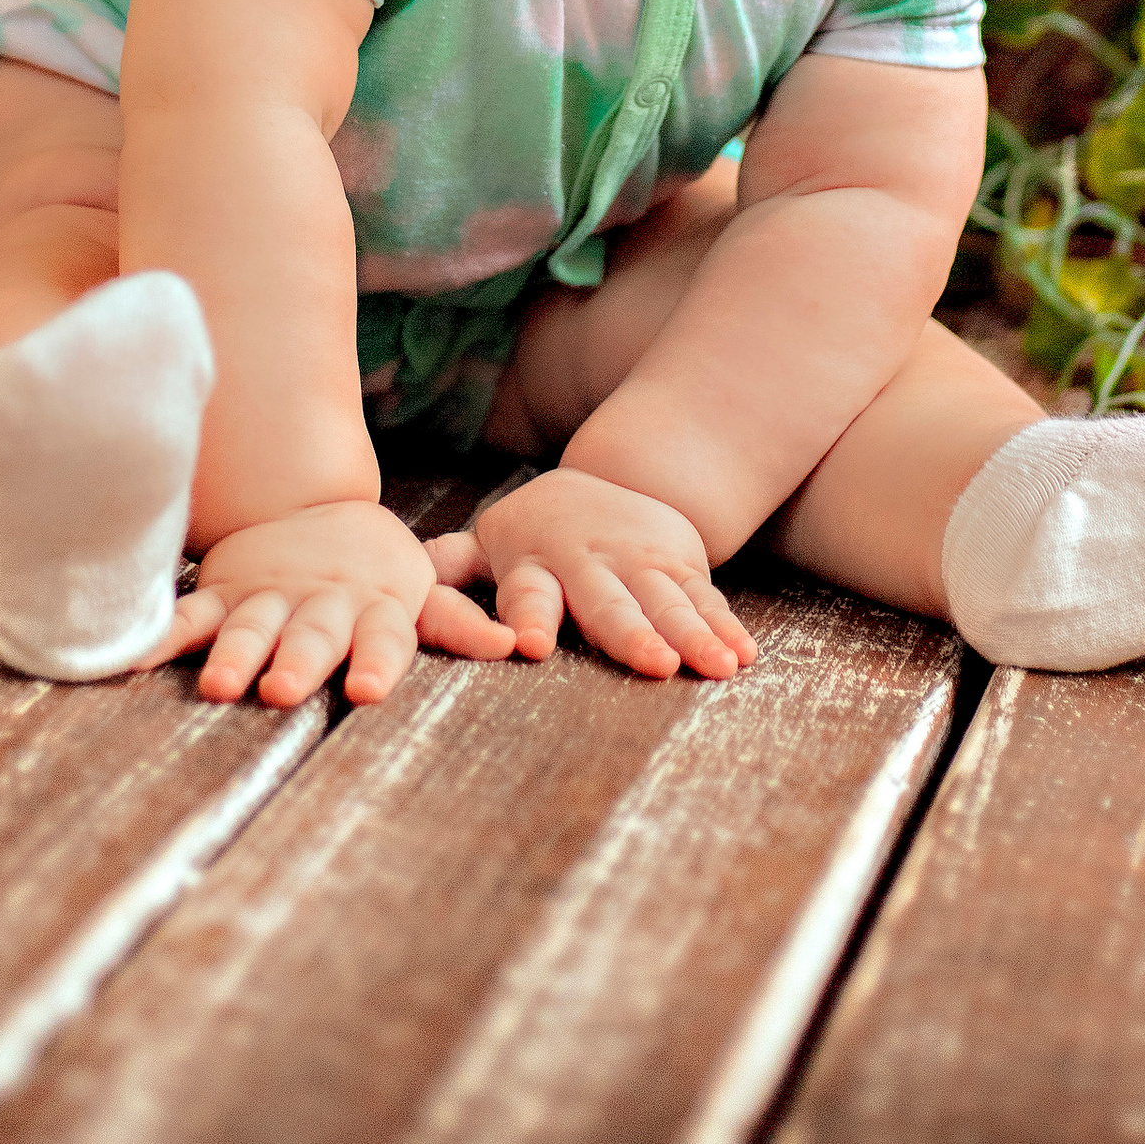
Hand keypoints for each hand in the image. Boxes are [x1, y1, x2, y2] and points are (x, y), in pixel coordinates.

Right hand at [150, 498, 516, 708]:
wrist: (308, 506)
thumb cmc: (374, 572)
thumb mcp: (418, 594)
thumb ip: (457, 622)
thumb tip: (516, 645)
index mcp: (374, 606)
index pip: (382, 636)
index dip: (376, 660)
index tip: (368, 689)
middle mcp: (320, 604)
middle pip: (310, 636)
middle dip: (297, 661)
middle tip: (281, 691)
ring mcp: (268, 597)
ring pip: (250, 627)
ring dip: (236, 654)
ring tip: (219, 685)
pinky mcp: (224, 592)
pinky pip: (191, 613)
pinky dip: (163, 633)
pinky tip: (133, 657)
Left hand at [428, 468, 757, 683]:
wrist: (617, 476)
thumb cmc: (536, 535)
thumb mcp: (489, 545)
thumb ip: (449, 570)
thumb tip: (402, 585)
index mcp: (534, 564)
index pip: (528, 593)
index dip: (529, 615)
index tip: (528, 644)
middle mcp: (589, 564)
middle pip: (609, 603)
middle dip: (631, 632)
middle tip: (653, 663)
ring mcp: (640, 563)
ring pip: (667, 602)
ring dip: (692, 634)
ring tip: (714, 668)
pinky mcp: (681, 563)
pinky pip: (705, 598)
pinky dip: (725, 626)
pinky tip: (742, 656)